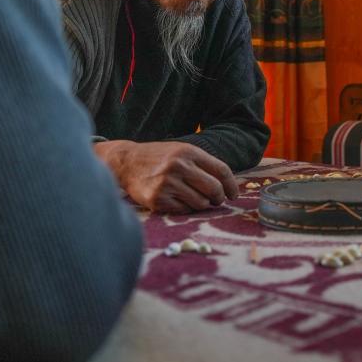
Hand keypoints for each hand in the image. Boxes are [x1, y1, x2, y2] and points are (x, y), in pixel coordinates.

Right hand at [94, 140, 238, 213]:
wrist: (127, 162)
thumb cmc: (159, 158)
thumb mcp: (181, 151)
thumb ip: (203, 164)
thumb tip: (227, 185)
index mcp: (189, 152)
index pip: (222, 170)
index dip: (232, 185)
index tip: (234, 195)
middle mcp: (179, 166)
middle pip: (214, 189)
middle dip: (219, 198)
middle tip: (217, 200)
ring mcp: (167, 183)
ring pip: (201, 203)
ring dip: (203, 204)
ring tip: (196, 199)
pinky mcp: (157, 199)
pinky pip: (184, 210)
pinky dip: (186, 208)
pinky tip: (179, 201)